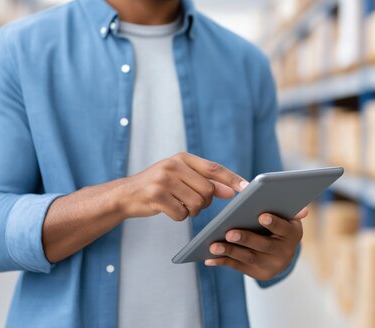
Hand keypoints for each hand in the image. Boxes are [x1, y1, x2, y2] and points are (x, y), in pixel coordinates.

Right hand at [118, 152, 247, 220]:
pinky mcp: (156, 195)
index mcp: (182, 158)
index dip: (232, 179)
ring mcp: (164, 180)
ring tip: (179, 204)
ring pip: (196, 204)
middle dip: (204, 202)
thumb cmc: (158, 186)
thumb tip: (231, 192)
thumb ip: (206, 183)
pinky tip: (168, 209)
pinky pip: (181, 213)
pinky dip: (179, 216)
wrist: (126, 194)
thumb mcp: (181, 178)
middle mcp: (173, 165)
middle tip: (191, 202)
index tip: (247, 188)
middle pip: (208, 191)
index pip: (214, 168)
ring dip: (192, 211)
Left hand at [205, 208, 307, 280]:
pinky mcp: (257, 273)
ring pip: (248, 257)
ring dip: (230, 251)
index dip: (274, 223)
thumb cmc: (279, 226)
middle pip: (263, 245)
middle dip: (245, 239)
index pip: (283, 228)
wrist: (282, 253)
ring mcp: (270, 265)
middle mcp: (284, 252)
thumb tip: (304, 209)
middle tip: (229, 233)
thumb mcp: (286, 217)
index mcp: (292, 234)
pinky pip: (238, 267)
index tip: (262, 216)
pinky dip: (223, 262)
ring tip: (213, 246)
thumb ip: (287, 210)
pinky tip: (209, 258)